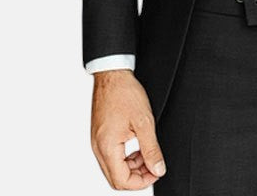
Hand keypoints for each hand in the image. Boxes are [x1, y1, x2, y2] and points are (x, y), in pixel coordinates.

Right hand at [90, 69, 165, 189]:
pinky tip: (137, 148)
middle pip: (116, 178)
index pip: (121, 181)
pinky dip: (125, 157)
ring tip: (147, 155)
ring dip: (132, 167)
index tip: (156, 173)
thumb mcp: (144, 122)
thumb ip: (151, 149)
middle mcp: (98, 147)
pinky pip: (111, 156)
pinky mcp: (100, 135)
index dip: (141, 182)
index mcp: (107, 147)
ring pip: (113, 168)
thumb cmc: (124, 93)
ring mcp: (97, 142)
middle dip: (137, 176)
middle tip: (153, 166)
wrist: (112, 75)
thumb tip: (158, 169)